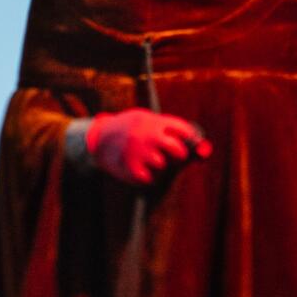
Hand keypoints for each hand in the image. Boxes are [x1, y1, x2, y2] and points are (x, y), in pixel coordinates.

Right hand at [81, 107, 213, 186]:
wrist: (100, 136)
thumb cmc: (129, 128)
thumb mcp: (145, 118)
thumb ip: (166, 127)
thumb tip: (197, 144)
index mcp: (153, 121)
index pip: (182, 129)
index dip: (190, 137)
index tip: (192, 140)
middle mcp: (148, 136)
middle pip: (177, 150)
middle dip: (180, 154)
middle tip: (177, 155)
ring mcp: (139, 152)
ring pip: (163, 165)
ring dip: (160, 165)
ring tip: (151, 159)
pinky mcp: (131, 167)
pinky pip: (150, 178)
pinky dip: (148, 176)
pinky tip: (141, 168)